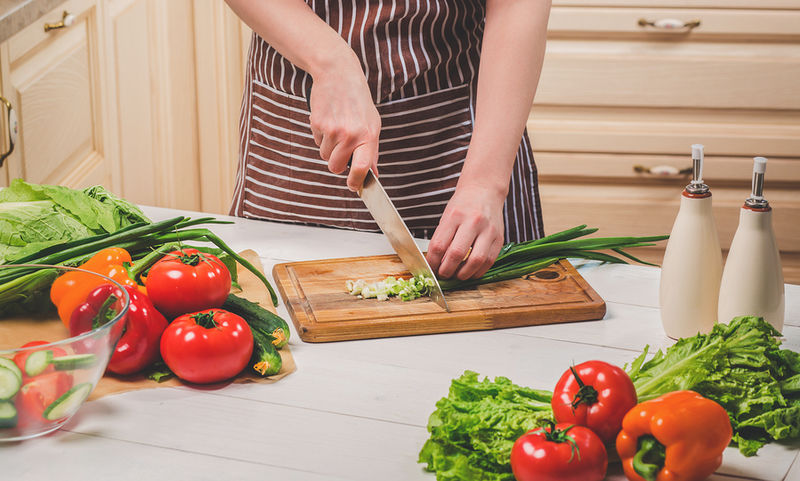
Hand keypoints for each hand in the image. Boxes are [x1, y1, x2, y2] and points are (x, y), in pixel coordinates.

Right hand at [309, 68, 380, 191]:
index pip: (362, 167)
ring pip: (325, 156)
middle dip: (337, 163)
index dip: (356, 181)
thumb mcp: (373, 123)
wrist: (338, 74)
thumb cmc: (358, 101)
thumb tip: (372, 173)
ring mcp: (332, 130)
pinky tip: (329, 121)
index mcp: (368, 136)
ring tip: (337, 129)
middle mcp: (350, 135)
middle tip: (342, 150)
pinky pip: (317, 143)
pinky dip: (322, 137)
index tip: (353, 187)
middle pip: (336, 167)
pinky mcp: (317, 124)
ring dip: (329, 148)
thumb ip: (372, 150)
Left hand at [426, 183, 505, 279]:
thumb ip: (442, 238)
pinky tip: (471, 272)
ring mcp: (488, 230)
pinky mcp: (499, 238)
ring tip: (457, 276)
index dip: (432, 262)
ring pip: (476, 260)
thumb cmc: (463, 205)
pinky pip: (489, 261)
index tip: (431, 269)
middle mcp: (472, 222)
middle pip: (456, 254)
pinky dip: (478, 271)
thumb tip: (436, 264)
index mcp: (455, 216)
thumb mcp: (447, 216)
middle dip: (446, 271)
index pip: (439, 245)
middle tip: (443, 275)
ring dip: (464, 274)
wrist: (485, 190)